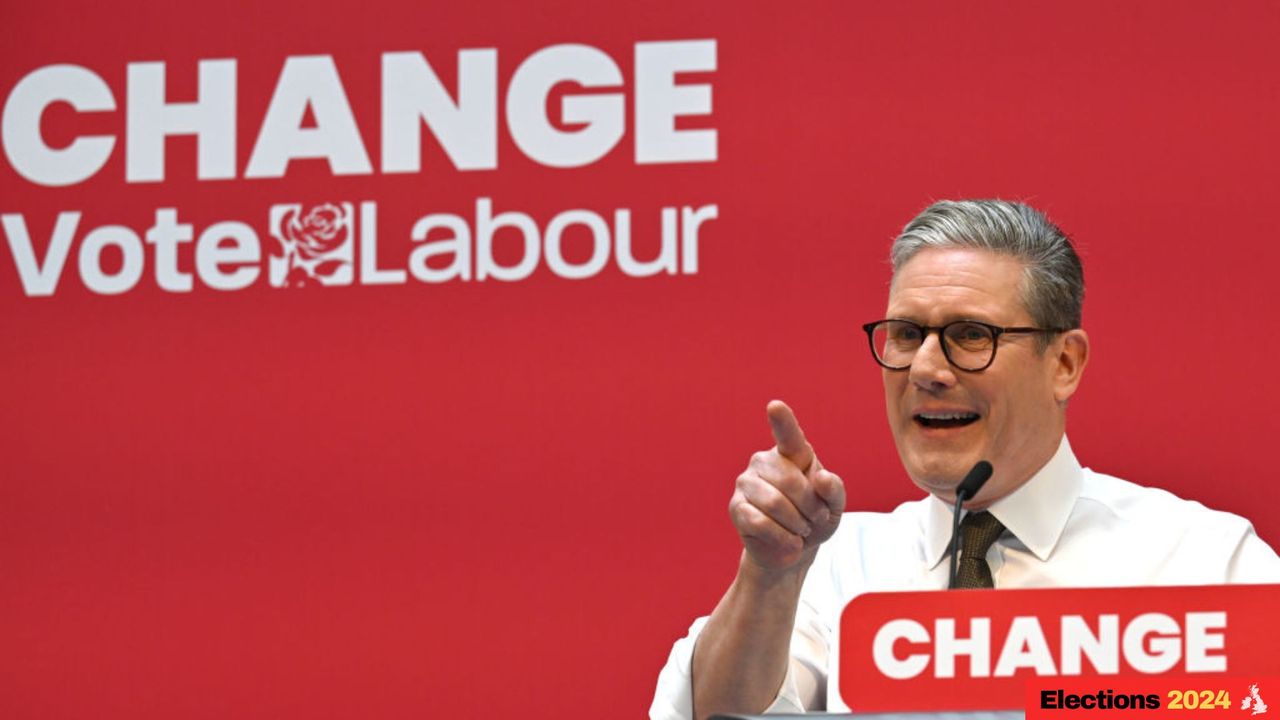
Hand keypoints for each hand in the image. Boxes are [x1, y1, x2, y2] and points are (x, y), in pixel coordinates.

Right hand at [729, 400, 845, 572]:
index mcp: (791, 454)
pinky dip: (782, 538)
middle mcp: (764, 461)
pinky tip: (789, 542)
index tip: (775, 406)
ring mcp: (746, 483)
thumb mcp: (834, 506)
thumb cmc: (814, 519)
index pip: (788, 435)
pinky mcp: (736, 507)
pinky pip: (760, 522)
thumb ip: (835, 490)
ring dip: (797, 525)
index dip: (782, 421)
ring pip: (774, 504)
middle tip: (815, 520)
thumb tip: (821, 478)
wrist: (793, 549)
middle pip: (791, 482)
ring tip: (801, 530)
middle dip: (810, 508)